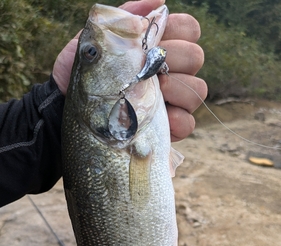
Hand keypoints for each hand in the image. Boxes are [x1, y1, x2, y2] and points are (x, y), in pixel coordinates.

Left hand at [53, 0, 206, 141]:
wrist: (68, 112)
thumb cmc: (83, 75)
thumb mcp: (96, 41)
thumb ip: (126, 18)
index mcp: (158, 47)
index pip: (190, 29)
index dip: (178, 30)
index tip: (153, 40)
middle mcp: (171, 73)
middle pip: (196, 57)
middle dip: (174, 59)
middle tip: (146, 68)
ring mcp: (173, 102)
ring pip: (198, 89)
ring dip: (176, 89)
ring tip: (148, 94)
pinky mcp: (170, 129)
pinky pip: (189, 122)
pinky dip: (176, 119)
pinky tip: (153, 120)